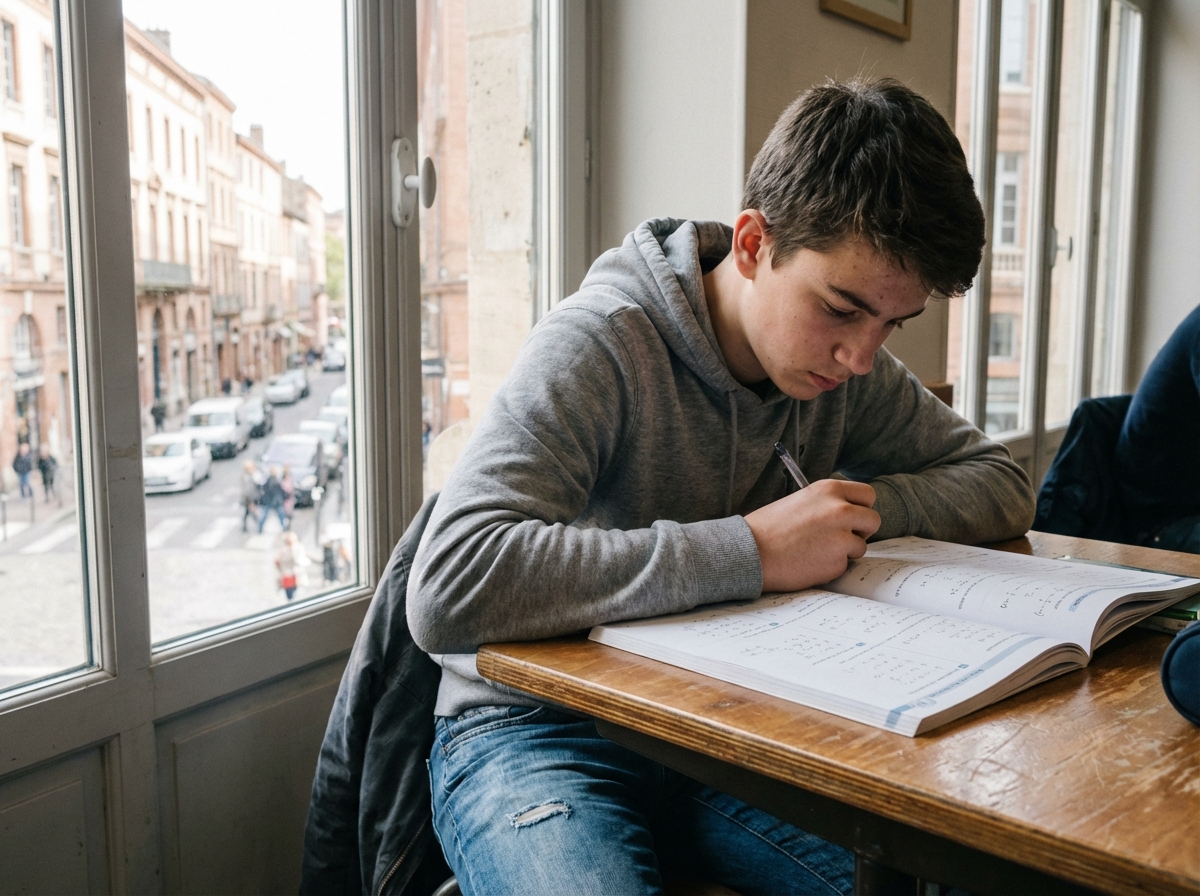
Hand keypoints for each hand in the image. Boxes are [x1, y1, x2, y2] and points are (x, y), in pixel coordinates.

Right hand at [744, 479, 879, 591]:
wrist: (750, 552)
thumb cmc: (769, 528)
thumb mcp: (801, 501)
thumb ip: (827, 504)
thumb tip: (849, 512)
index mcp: (829, 490)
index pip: (867, 494)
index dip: (862, 508)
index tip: (853, 517)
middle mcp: (839, 510)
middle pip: (873, 520)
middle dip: (861, 531)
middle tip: (842, 537)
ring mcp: (841, 536)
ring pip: (861, 546)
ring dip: (845, 551)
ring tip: (817, 551)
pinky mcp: (837, 561)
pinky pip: (845, 565)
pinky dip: (831, 566)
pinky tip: (810, 562)